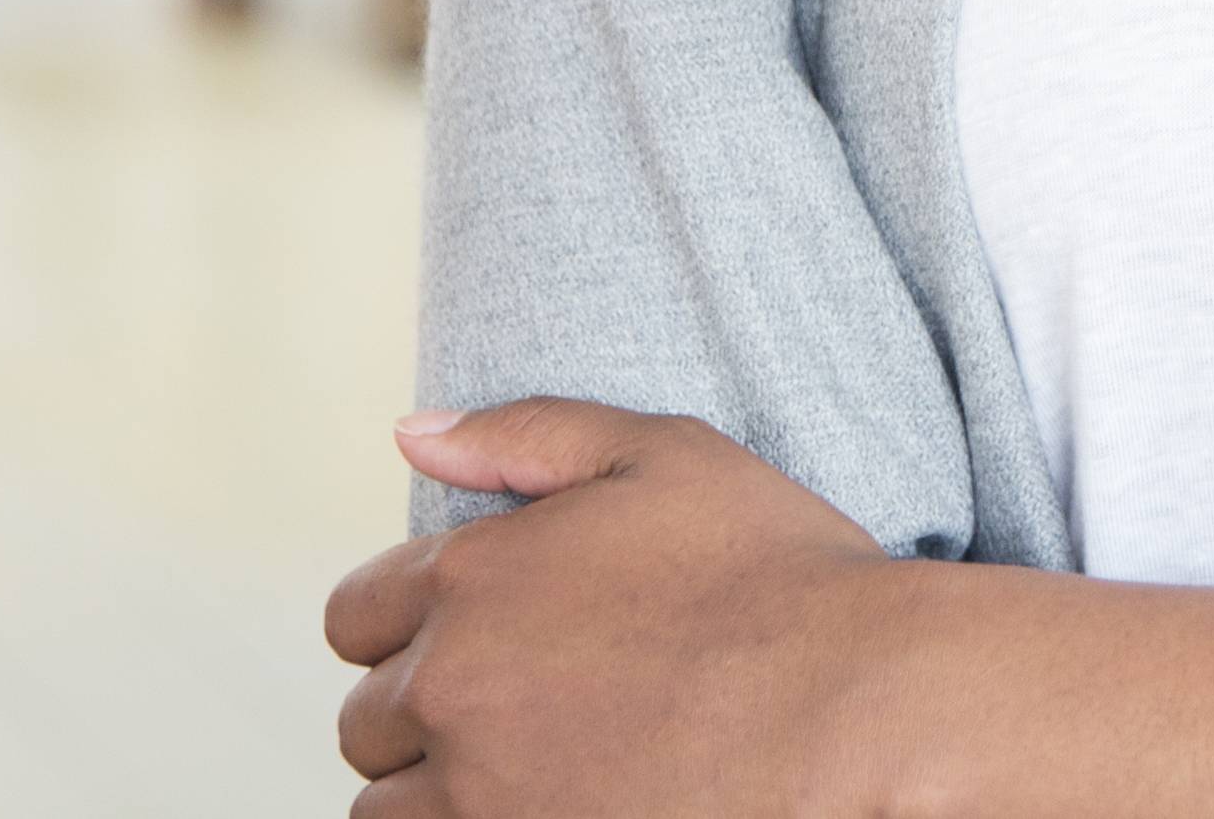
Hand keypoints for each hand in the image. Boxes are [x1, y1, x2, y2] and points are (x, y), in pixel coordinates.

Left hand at [330, 401, 905, 814]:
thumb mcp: (663, 454)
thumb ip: (525, 433)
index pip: (354, 617)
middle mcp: (454, 685)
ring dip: (437, 792)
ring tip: (532, 771)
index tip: (478, 640)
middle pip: (367, 722)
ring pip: (387, 811)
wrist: (859, 705)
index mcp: (472, 575)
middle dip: (426, 714)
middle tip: (527, 707)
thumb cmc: (778, 574)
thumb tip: (413, 432)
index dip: (410, 626)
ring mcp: (479, 791)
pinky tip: (548, 801)